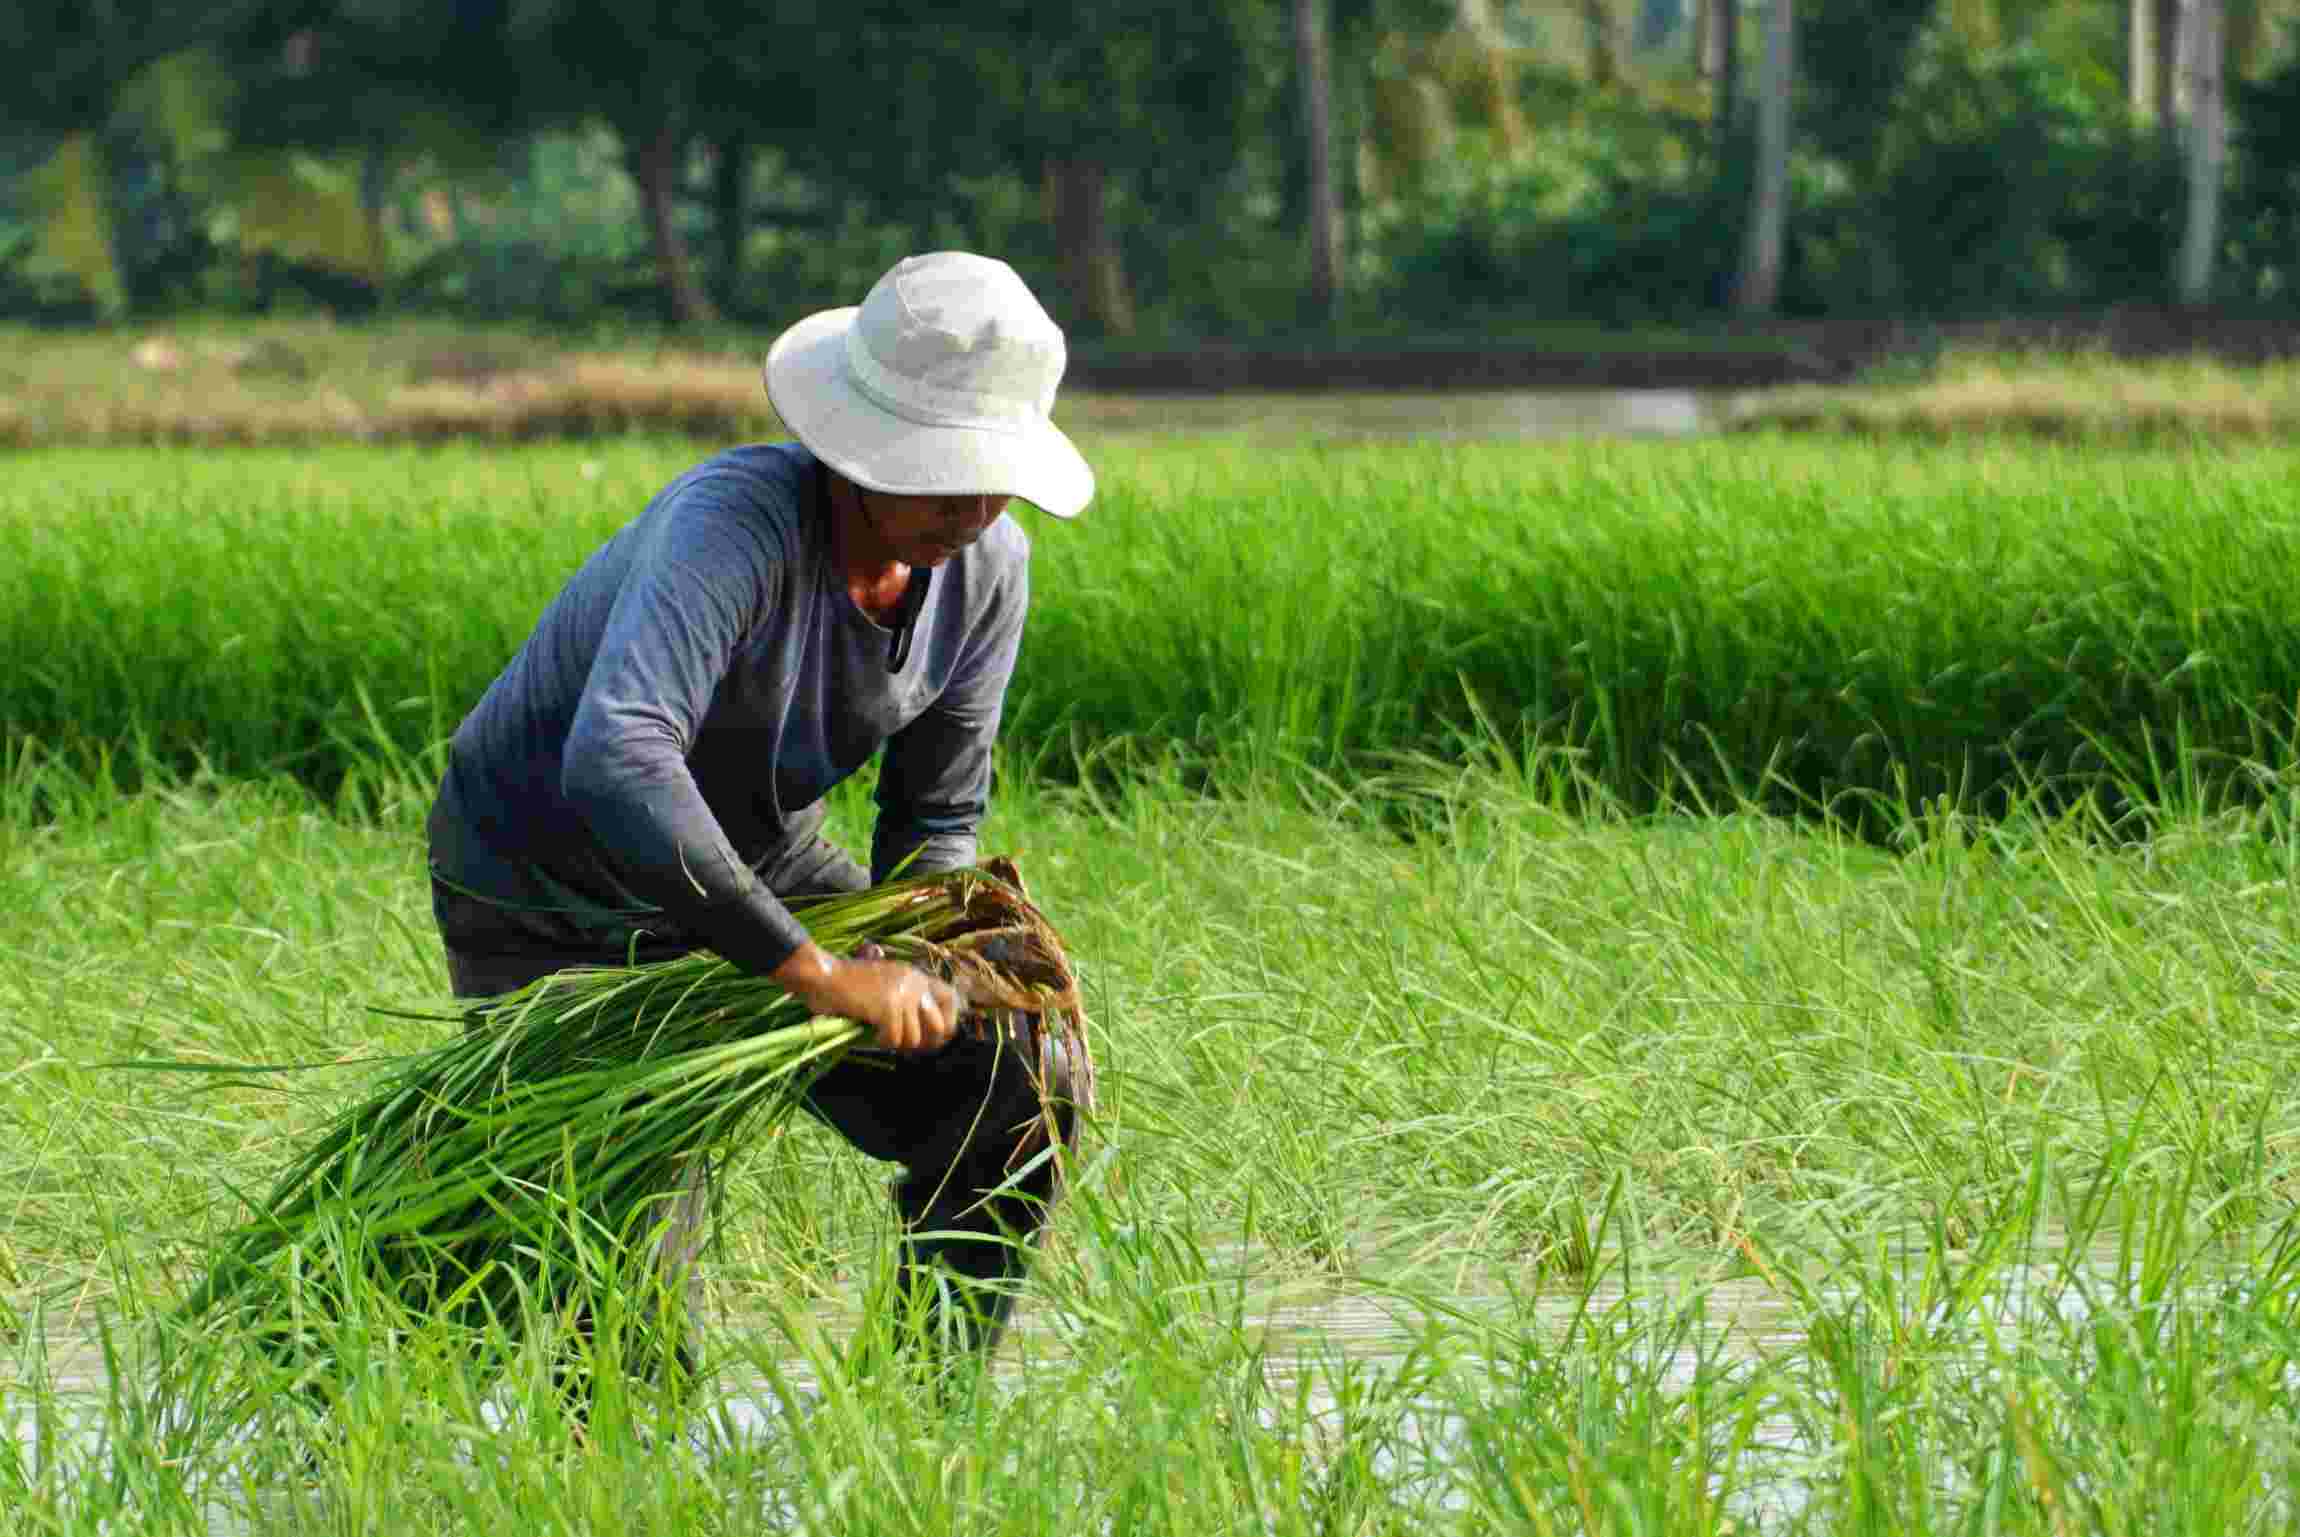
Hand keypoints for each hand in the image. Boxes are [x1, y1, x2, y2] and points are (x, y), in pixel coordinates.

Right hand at [771, 941, 959, 1053]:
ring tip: (881, 1036)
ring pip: (914, 1038)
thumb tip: (927, 1035)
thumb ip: (906, 1000)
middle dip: (927, 1042)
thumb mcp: (886, 984)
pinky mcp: (888, 1008)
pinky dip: (882, 1042)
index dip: (948, 1020)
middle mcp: (914, 983)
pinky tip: (872, 1035)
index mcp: (915, 975)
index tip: (937, 1036)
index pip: (950, 997)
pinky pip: (894, 1040)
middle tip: (908, 1047)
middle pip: (940, 1025)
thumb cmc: (848, 985)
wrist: (824, 976)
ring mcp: (903, 995)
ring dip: (897, 1044)